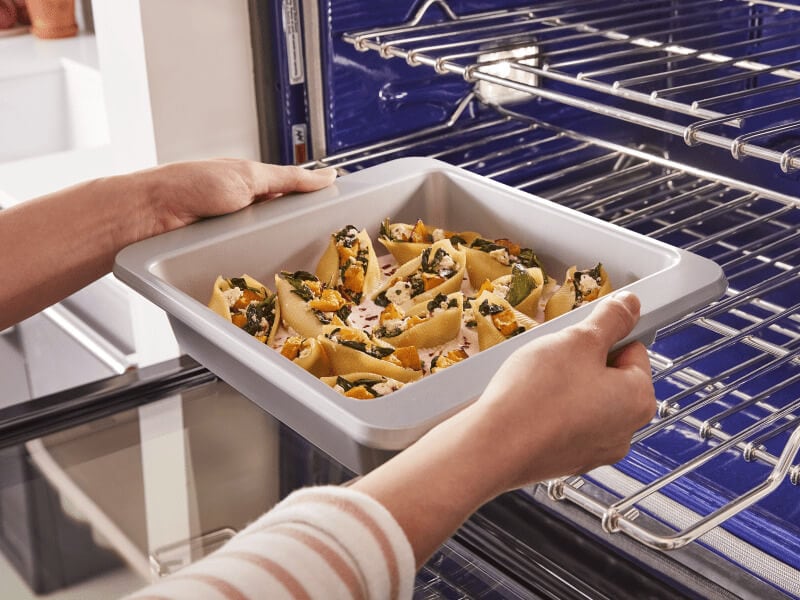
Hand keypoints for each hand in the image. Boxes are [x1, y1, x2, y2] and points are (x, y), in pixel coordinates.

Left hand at [0, 159, 336, 329]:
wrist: (149, 215)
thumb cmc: (190, 186)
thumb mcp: (247, 176)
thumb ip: (289, 180)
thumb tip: (327, 176)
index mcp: (252, 185)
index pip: (294, 196)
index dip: (315, 206)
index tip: (343, 218)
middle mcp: (245, 212)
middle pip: (285, 228)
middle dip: (302, 237)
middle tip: (329, 250)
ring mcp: (234, 237)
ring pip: (271, 250)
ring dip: (282, 256)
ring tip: (304, 267)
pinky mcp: (223, 259)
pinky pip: (251, 265)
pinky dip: (262, 269)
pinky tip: (273, 275)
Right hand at [465, 290, 655, 492]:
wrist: (493, 446)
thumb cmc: (537, 396)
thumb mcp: (578, 340)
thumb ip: (611, 319)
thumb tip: (630, 304)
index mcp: (638, 400)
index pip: (634, 351)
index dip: (603, 337)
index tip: (579, 338)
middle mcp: (625, 431)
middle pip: (611, 378)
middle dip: (585, 363)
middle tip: (556, 358)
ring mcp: (595, 450)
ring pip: (587, 401)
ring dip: (568, 387)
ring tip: (538, 382)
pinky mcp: (566, 460)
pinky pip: (566, 424)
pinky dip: (552, 411)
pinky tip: (530, 404)